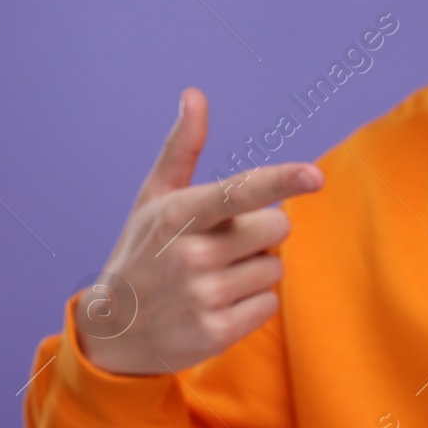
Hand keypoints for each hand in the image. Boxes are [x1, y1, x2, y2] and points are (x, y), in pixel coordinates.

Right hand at [75, 88, 323, 375]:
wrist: (113, 333)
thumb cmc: (143, 253)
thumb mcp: (154, 199)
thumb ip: (182, 147)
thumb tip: (194, 94)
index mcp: (178, 215)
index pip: (239, 191)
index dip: (280, 180)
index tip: (314, 176)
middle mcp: (192, 254)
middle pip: (278, 226)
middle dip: (262, 231)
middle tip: (223, 245)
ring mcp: (204, 296)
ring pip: (275, 266)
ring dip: (255, 269)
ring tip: (213, 279)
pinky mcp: (217, 332)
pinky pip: (270, 303)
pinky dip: (253, 304)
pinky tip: (217, 306)